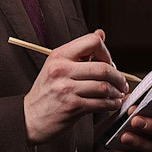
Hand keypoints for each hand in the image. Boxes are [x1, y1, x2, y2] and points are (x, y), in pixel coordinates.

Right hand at [23, 30, 128, 144]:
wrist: (30, 118)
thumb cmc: (46, 92)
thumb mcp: (57, 66)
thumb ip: (80, 52)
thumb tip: (101, 33)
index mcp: (59, 55)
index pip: (92, 42)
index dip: (106, 52)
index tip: (109, 63)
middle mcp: (61, 70)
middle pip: (103, 67)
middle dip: (118, 76)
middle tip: (121, 82)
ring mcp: (66, 89)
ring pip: (104, 86)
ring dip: (116, 92)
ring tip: (118, 94)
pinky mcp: (72, 106)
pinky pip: (101, 103)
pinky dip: (112, 104)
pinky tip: (112, 104)